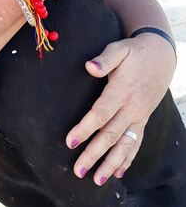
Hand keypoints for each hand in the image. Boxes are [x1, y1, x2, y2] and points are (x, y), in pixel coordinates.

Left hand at [66, 32, 175, 184]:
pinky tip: (117, 172)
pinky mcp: (142, 120)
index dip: (85, 128)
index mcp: (122, 91)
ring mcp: (139, 116)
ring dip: (110, 163)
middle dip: (94, 154)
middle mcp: (131, 108)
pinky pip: (136, 143)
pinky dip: (127, 159)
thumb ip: (104, 59)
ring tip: (96, 179)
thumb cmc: (134, 53)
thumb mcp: (119, 50)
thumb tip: (89, 67)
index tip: (70, 141)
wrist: (160, 57)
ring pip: (124, 145)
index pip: (101, 114)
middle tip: (78, 169)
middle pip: (110, 135)